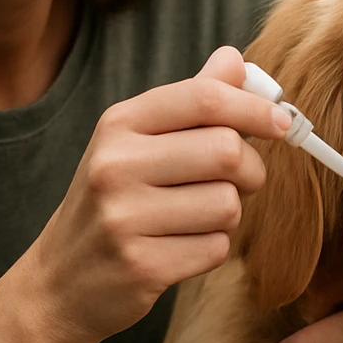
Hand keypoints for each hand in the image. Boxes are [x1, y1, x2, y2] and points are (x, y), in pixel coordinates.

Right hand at [24, 46, 291, 342]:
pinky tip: (179, 248)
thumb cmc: (113, 201)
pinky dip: (211, 249)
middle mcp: (116, 165)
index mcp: (119, 124)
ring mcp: (124, 218)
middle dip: (250, 170)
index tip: (282, 123)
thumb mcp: (135, 142)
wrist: (60, 282)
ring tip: (195, 217)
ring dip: (228, 214)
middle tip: (239, 181)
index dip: (255, 108)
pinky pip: (216, 248)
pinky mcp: (141, 266)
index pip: (205, 98)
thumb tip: (234, 59)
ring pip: (228, 204)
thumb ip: (189, 101)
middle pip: (227, 151)